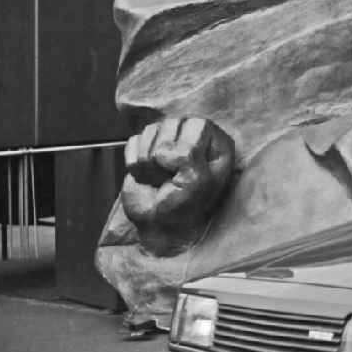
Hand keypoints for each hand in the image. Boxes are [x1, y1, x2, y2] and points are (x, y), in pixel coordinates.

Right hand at [121, 117, 234, 255]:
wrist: (158, 227)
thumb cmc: (184, 209)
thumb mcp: (197, 184)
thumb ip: (189, 158)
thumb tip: (163, 150)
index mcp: (217, 143)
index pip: (198, 125)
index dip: (188, 149)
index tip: (189, 172)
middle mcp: (195, 136)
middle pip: (171, 124)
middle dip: (165, 156)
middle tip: (171, 178)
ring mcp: (169, 139)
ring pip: (150, 130)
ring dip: (149, 162)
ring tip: (160, 178)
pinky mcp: (145, 147)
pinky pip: (133, 141)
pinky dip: (136, 163)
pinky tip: (146, 175)